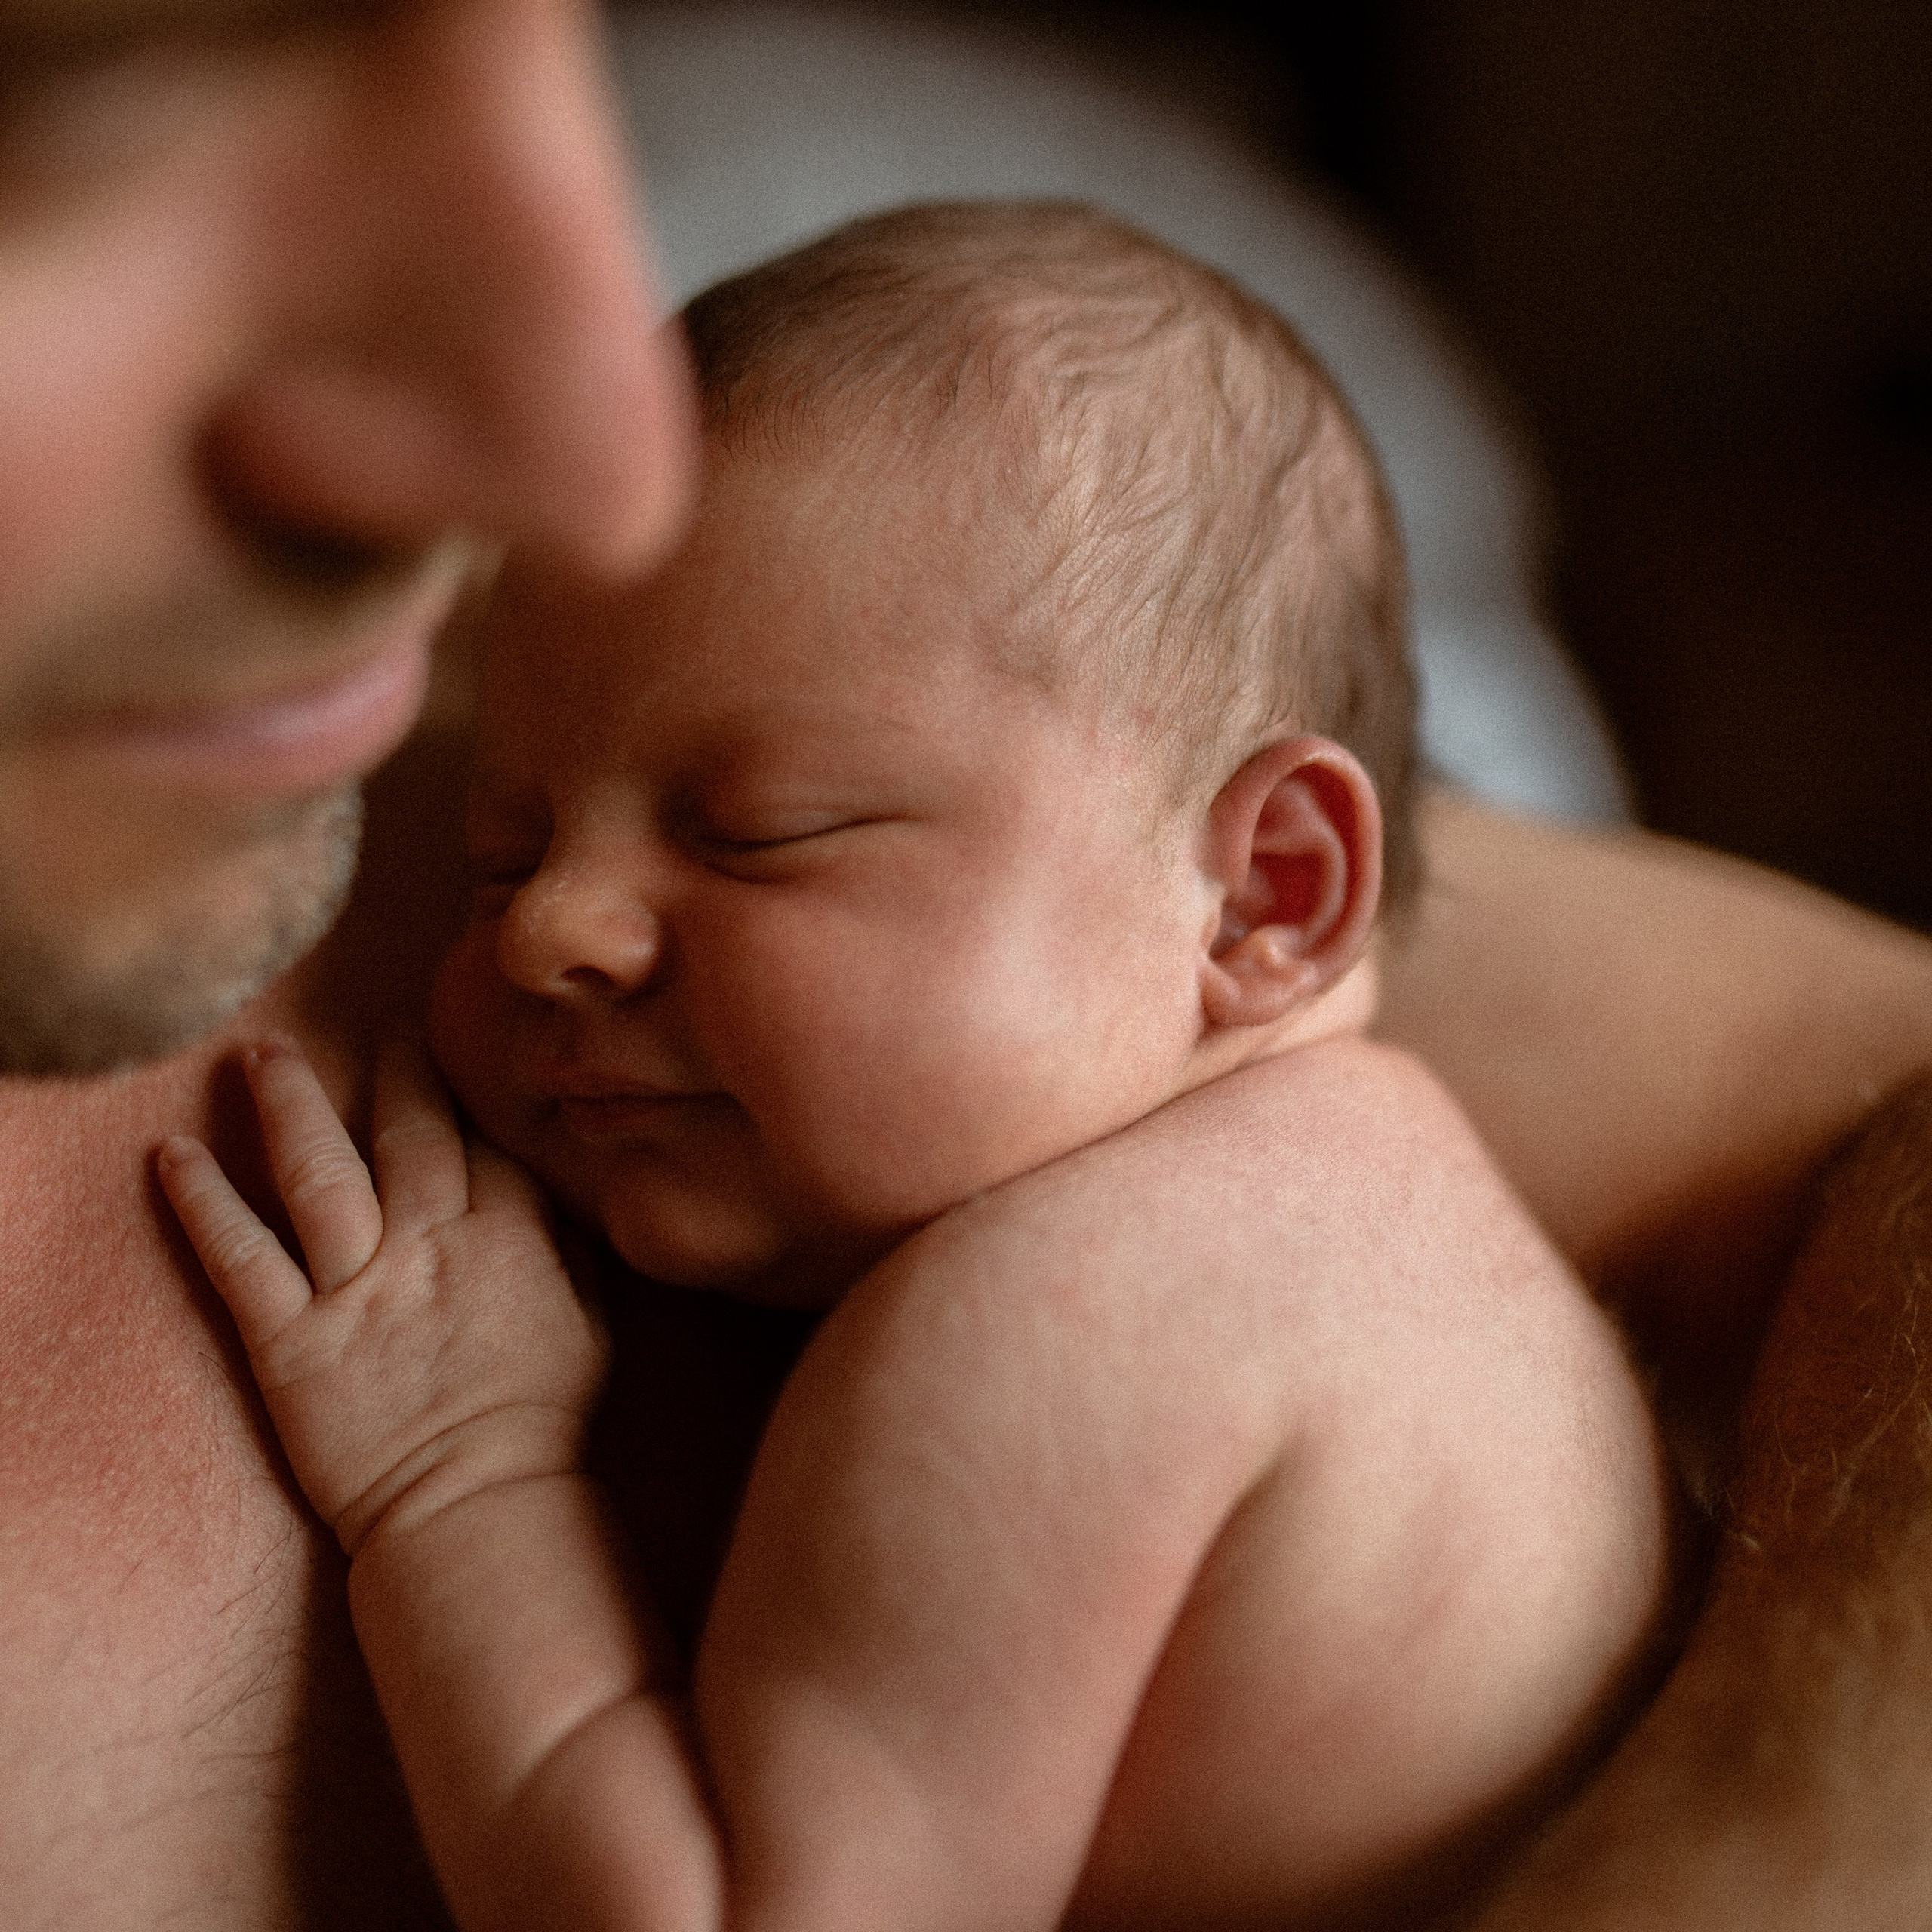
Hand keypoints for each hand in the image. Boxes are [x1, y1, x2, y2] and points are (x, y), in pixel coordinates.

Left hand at [158, 1038, 606, 1559]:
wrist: (475, 1507)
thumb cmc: (543, 1422)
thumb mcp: (593, 1318)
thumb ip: (565, 1243)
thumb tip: (550, 1185)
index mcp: (504, 1237)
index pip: (478, 1138)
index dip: (459, 1088)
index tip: (443, 1049)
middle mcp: (426, 1245)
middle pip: (403, 1130)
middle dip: (388, 1067)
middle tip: (374, 1022)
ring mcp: (353, 1289)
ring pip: (315, 1170)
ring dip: (286, 1102)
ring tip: (260, 1051)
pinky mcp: (288, 1341)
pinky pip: (238, 1258)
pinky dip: (202, 1202)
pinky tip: (173, 1153)